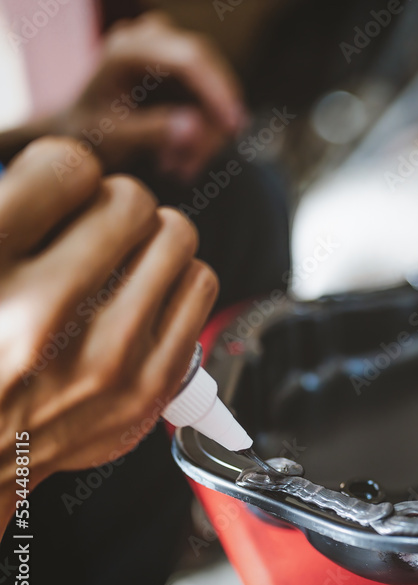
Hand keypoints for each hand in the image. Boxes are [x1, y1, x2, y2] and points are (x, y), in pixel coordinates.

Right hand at [0, 138, 218, 523]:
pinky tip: (146, 294)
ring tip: (124, 258)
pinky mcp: (149, 386)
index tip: (60, 188)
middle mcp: (43, 314)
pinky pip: (200, 285)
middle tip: (97, 225)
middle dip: (115, 202)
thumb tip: (68, 168)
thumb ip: (11, 208)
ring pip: (177, 237)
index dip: (65, 170)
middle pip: (132, 201)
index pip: (66, 166)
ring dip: (153, 237)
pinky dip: (177, 279)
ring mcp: (105, 356)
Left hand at [53, 12, 245, 180]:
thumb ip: (150, 132)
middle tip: (189, 168)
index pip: (188, 59)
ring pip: (218, 88)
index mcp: (127, 50)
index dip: (217, 92)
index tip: (234, 128)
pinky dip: (206, 132)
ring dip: (207, 135)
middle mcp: (152, 37)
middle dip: (211, 123)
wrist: (84, 130)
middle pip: (209, 71)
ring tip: (178, 167)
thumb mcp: (113, 140)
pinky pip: (216, 97)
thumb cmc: (90, 135)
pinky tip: (184, 156)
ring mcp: (172, 47)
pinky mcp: (187, 64)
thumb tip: (194, 125)